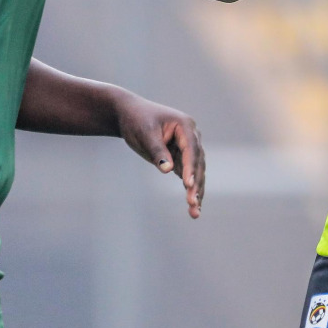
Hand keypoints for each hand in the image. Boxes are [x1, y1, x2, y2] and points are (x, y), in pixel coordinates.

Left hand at [114, 94, 204, 218]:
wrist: (130, 115)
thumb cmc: (137, 120)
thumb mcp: (145, 134)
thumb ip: (157, 151)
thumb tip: (167, 170)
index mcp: (185, 125)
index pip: (191, 149)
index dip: (190, 167)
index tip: (188, 185)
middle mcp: (191, 136)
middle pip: (197, 163)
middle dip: (196, 183)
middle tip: (192, 202)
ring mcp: (187, 148)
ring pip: (196, 172)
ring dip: (196, 191)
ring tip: (194, 212)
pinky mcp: (181, 159)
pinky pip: (188, 176)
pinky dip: (190, 190)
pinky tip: (193, 207)